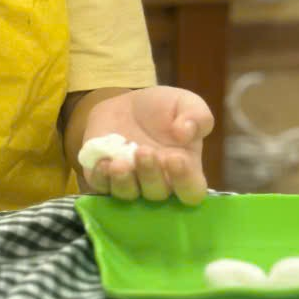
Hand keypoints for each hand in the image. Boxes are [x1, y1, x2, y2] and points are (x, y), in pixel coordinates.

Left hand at [81, 86, 213, 204]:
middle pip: (158, 194)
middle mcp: (159, 184)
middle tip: (144, 151)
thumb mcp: (186, 103)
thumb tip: (186, 132)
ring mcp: (131, 184)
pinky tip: (102, 163)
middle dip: (150, 175)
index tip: (176, 158)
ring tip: (119, 162)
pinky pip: (102, 187)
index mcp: (185, 171)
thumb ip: (197, 116)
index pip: (191, 192)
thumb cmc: (163, 109)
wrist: (126, 104)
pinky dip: (101, 178)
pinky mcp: (105, 179)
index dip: (185, 181)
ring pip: (128, 195)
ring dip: (124, 182)